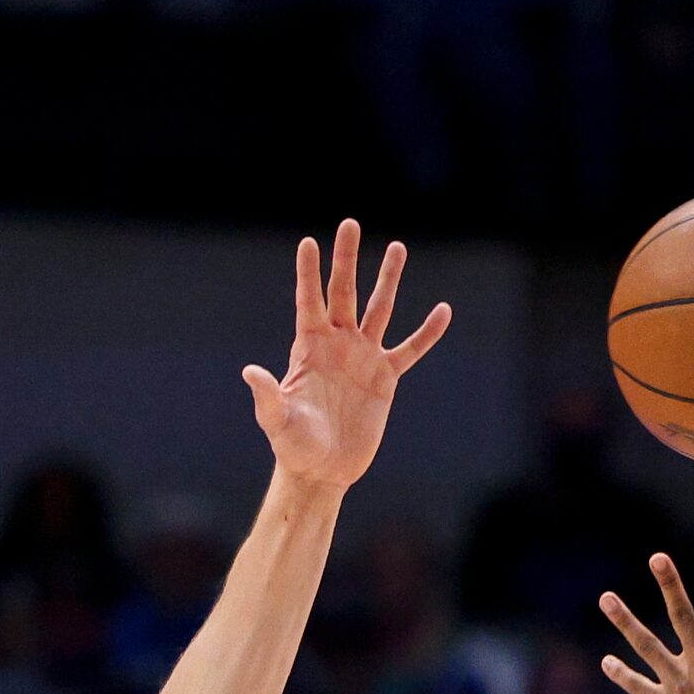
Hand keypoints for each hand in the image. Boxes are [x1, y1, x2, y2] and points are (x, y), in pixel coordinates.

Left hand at [245, 219, 451, 491]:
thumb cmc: (293, 445)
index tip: (309, 242)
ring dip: (388, 279)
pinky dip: (427, 332)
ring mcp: (363, 358)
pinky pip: (410, 349)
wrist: (322, 469)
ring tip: (397, 247)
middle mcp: (337, 345)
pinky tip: (443, 310)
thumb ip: (267, 395)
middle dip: (346, 259)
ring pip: (379, 309)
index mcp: (309, 348)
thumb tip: (250, 372)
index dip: (309, 273)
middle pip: (344, 293)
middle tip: (350, 223)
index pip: (308, 302)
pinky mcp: (385, 378)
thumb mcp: (277, 420)